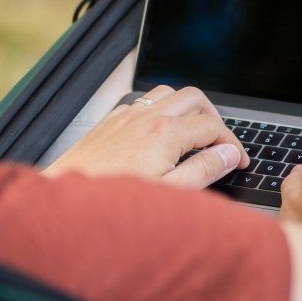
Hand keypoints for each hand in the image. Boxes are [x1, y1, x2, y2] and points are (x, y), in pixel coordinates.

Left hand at [44, 85, 248, 188]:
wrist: (62, 207)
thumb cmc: (112, 205)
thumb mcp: (169, 194)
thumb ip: (204, 170)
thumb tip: (229, 155)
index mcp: (165, 133)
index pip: (214, 127)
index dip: (233, 144)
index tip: (238, 161)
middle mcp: (146, 117)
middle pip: (195, 98)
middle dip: (215, 118)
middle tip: (221, 143)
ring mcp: (126, 117)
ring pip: (169, 93)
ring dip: (187, 108)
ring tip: (194, 132)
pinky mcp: (110, 122)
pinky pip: (143, 101)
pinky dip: (160, 109)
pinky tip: (159, 132)